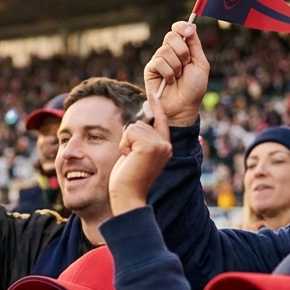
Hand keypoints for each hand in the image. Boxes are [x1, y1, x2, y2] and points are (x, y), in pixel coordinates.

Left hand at [110, 87, 172, 214]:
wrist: (128, 196)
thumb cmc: (128, 179)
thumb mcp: (136, 155)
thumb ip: (141, 139)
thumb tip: (139, 120)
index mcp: (164, 147)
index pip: (161, 121)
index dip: (156, 107)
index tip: (152, 94)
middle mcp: (166, 145)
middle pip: (141, 123)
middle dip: (129, 138)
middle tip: (130, 157)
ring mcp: (160, 145)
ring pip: (134, 127)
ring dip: (126, 142)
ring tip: (130, 159)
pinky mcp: (150, 146)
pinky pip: (130, 131)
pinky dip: (124, 144)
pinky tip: (128, 157)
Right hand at [143, 21, 208, 127]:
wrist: (184, 106)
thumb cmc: (194, 88)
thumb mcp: (200, 64)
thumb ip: (195, 45)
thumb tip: (190, 25)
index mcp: (182, 48)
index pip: (178, 29)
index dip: (181, 26)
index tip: (188, 31)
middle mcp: (169, 52)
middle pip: (171, 36)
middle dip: (182, 50)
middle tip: (186, 64)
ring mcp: (158, 60)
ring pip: (165, 50)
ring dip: (176, 65)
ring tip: (178, 77)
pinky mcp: (150, 70)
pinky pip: (159, 62)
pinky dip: (168, 73)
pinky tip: (169, 81)